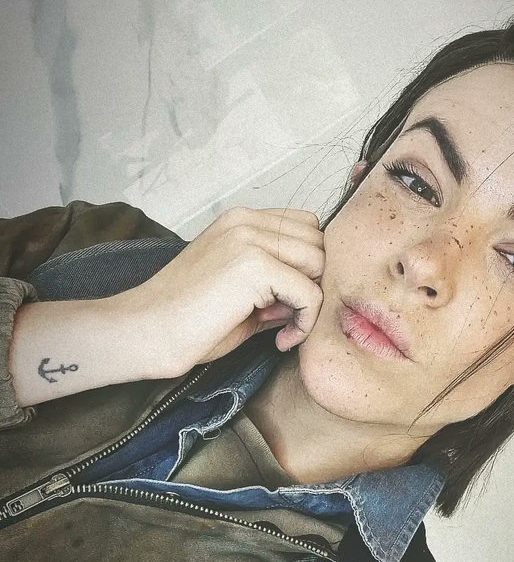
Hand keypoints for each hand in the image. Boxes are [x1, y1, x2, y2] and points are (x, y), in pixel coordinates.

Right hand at [127, 206, 325, 375]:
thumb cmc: (185, 319)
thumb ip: (275, 286)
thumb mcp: (239, 292)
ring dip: (310, 302)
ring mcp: (249, 240)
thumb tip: (309, 296)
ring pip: (319, 265)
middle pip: (318, 243)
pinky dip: (305, 322)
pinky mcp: (254, 267)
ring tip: (283, 327)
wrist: (146, 331)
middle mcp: (245, 221)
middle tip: (286, 317)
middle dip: (312, 282)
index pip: (305, 227)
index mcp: (239, 220)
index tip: (285, 301)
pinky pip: (310, 293)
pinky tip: (280, 340)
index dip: (305, 266)